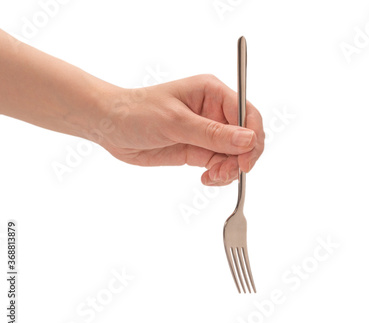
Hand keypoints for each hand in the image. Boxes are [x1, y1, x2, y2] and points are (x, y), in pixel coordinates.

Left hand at [99, 74, 264, 185]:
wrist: (110, 127)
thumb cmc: (137, 112)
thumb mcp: (175, 122)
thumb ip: (213, 134)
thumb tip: (249, 140)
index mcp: (212, 92)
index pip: (247, 113)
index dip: (253, 137)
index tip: (246, 161)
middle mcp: (215, 111)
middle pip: (246, 136)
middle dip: (240, 157)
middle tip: (226, 173)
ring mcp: (208, 132)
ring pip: (235, 154)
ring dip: (229, 169)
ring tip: (212, 177)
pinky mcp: (199, 149)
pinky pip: (221, 164)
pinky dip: (219, 175)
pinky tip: (207, 178)